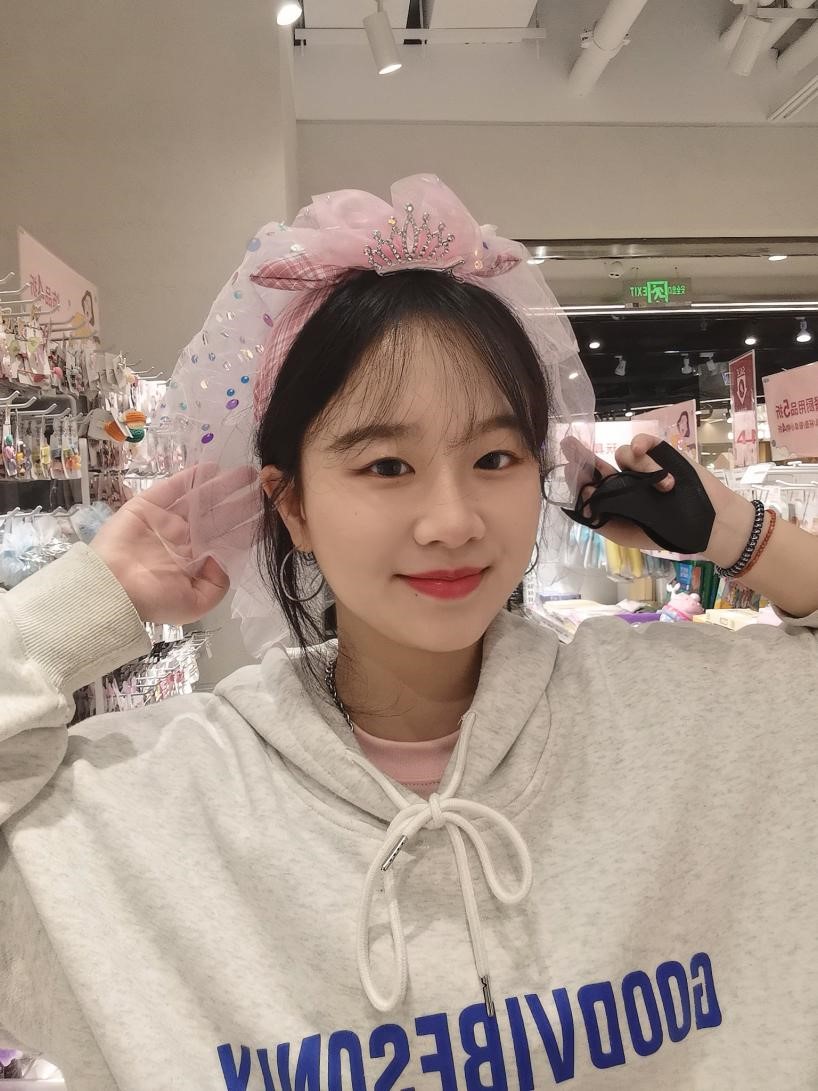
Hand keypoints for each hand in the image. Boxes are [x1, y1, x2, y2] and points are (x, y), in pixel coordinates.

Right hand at [90, 463, 260, 623]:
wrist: (112, 589)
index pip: (223, 540)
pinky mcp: (147, 506)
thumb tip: (224, 559)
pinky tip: (211, 468)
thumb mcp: (195, 603)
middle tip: (261, 485)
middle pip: (216, 516)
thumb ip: (217, 585)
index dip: (243, 526)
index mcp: (192, 562)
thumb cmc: (153, 599)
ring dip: (221, 486)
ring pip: (199, 499)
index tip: (265, 513)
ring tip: (245, 473)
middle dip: (238, 502)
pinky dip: (190, 477)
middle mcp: (181, 539)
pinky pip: (171, 488)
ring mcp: (164, 521)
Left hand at [563, 433, 754, 562]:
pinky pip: (641, 442)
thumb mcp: (630, 536)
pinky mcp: (660, 453)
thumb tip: (582, 504)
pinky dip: (642, 445)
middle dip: (581, 454)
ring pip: (621, 454)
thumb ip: (605, 522)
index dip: (577, 477)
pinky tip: (647, 456)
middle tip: (567, 444)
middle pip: (597, 464)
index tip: (568, 469)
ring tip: (664, 488)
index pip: (589, 486)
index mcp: (615, 501)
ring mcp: (641, 466)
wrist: (708, 522)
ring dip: (639, 468)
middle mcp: (624, 481)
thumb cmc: (669, 531)